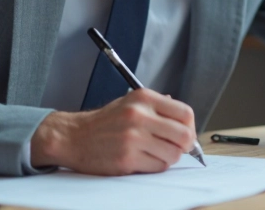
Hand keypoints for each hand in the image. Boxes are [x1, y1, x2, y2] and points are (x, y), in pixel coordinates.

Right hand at [30, 89, 196, 174]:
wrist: (74, 136)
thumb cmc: (104, 122)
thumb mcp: (130, 102)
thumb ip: (157, 107)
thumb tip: (185, 119)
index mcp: (144, 98)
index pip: (185, 113)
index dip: (190, 127)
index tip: (186, 134)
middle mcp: (139, 115)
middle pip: (184, 135)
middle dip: (184, 146)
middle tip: (176, 148)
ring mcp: (133, 138)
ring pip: (173, 154)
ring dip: (169, 158)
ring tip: (156, 153)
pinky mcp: (127, 159)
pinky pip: (157, 167)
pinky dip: (155, 166)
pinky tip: (143, 160)